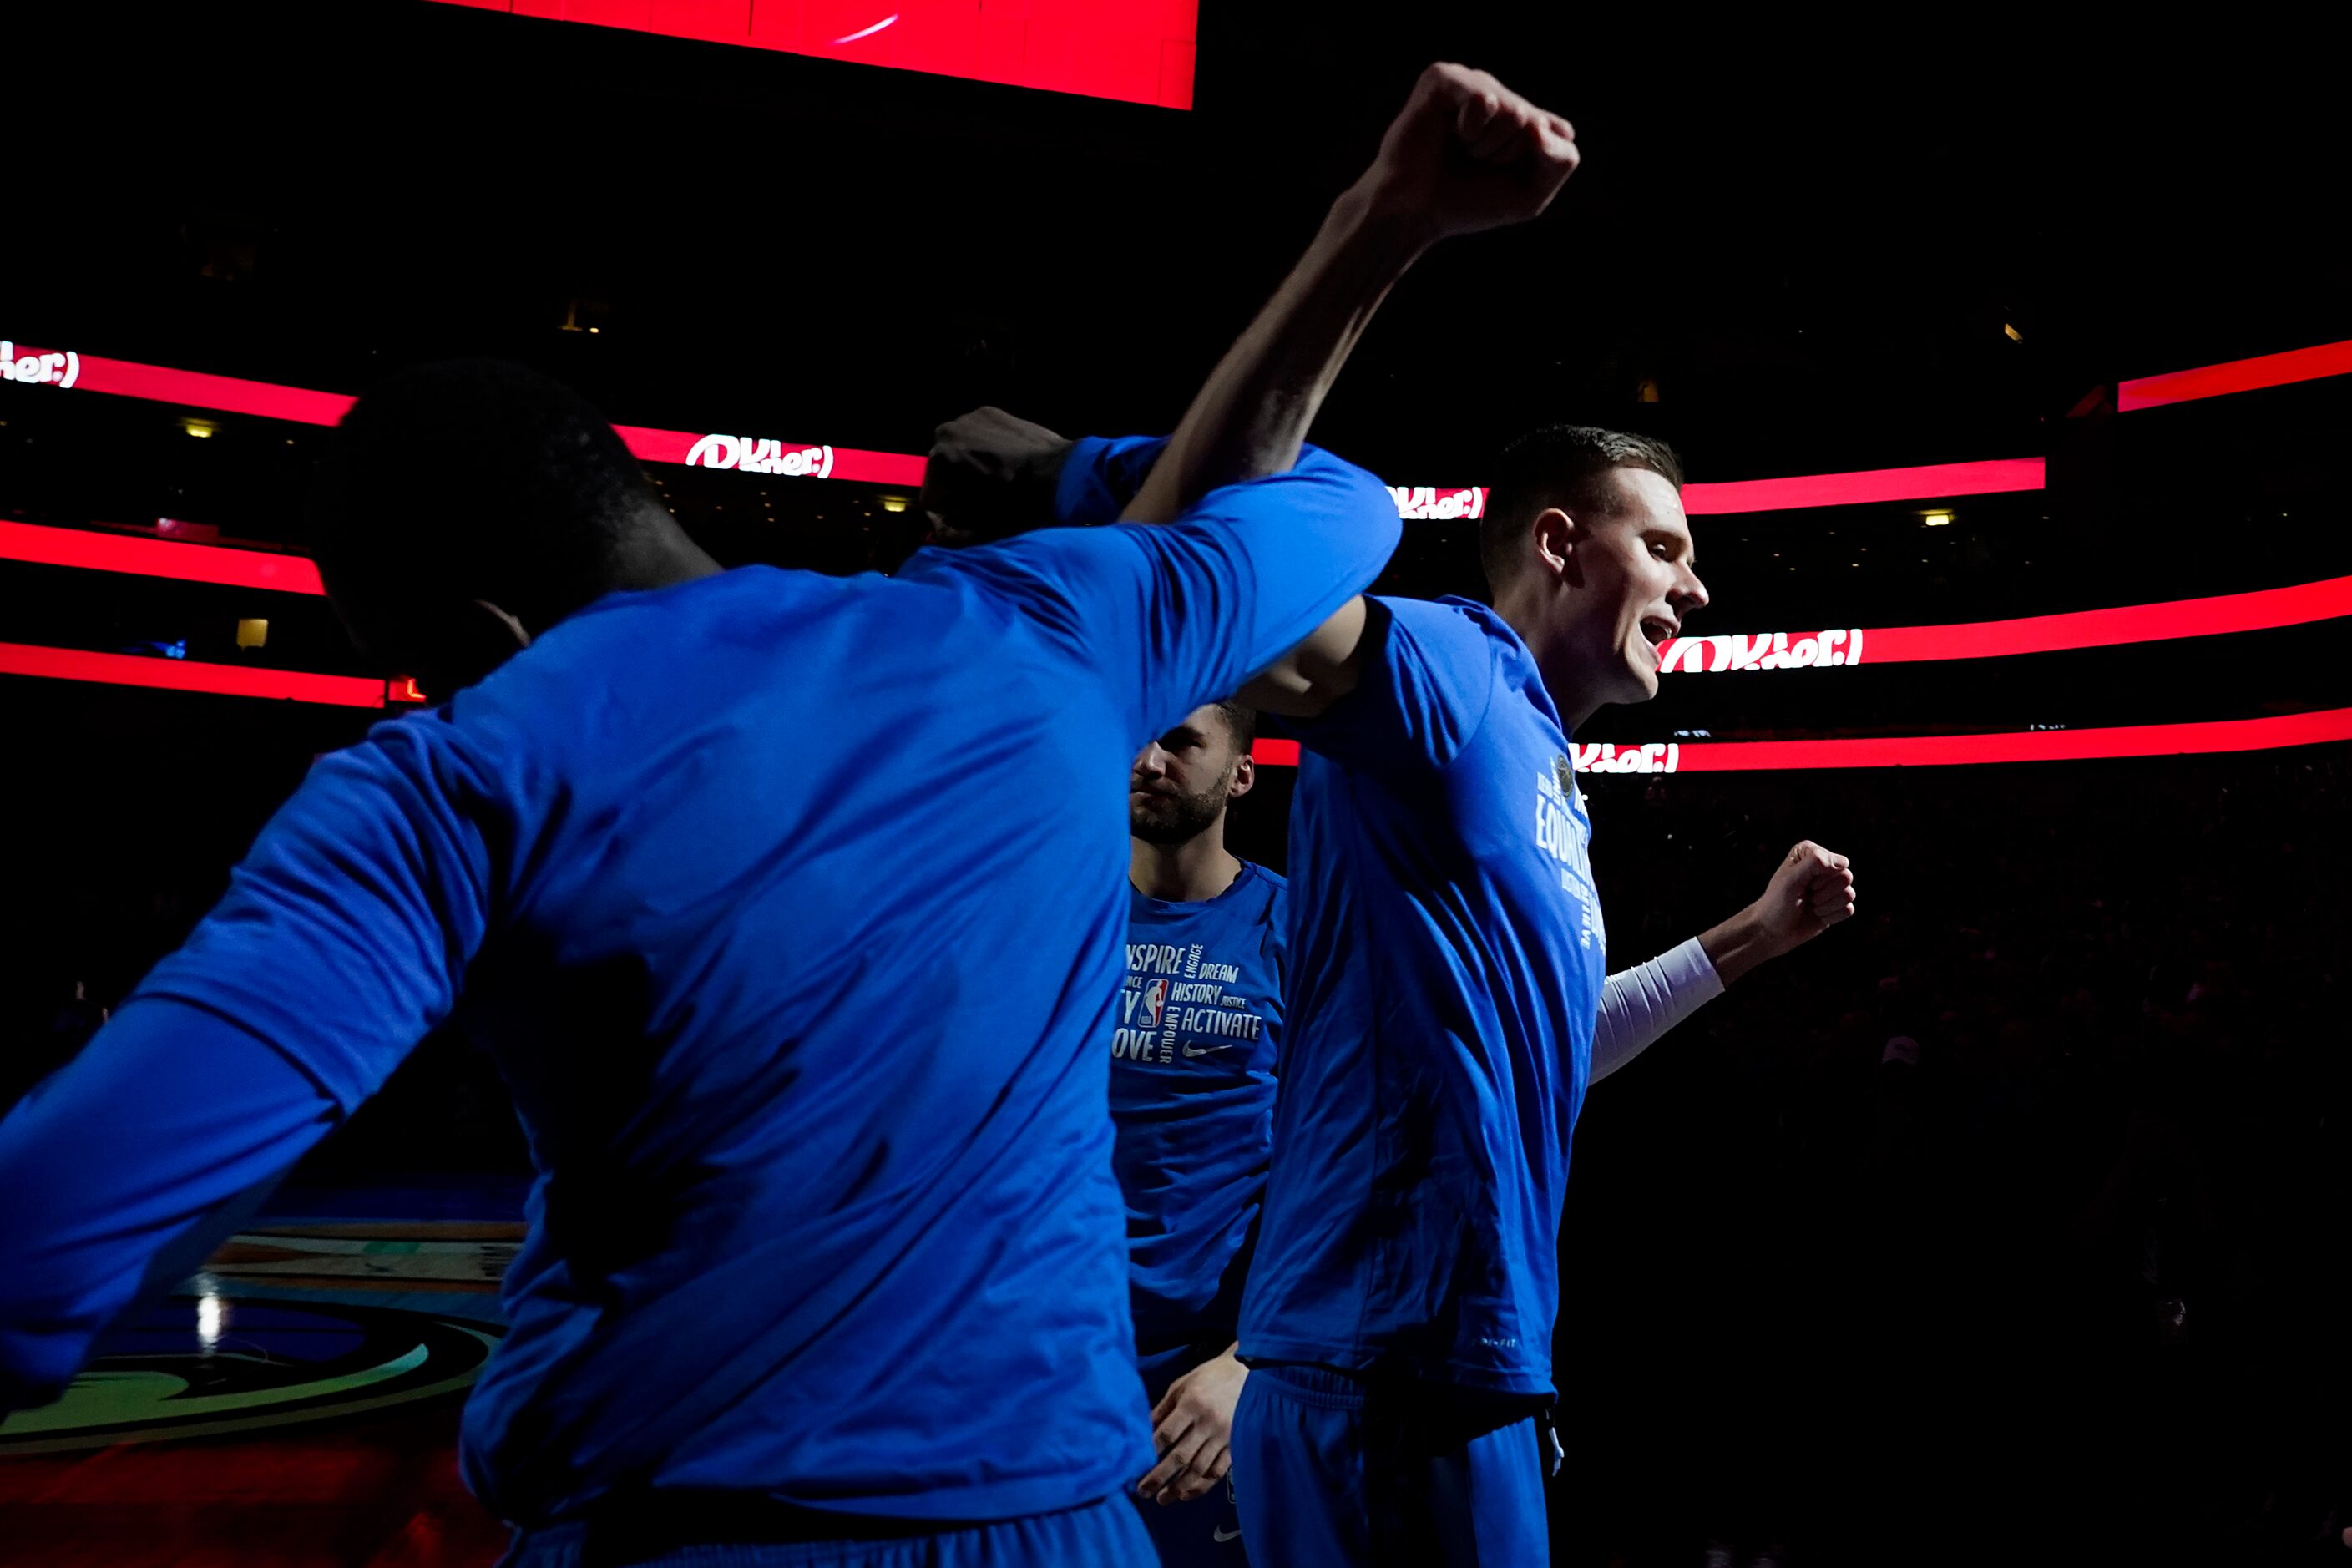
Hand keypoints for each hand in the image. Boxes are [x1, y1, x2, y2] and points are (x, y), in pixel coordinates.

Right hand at [920, 406, 1074, 544]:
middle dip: (954, 487)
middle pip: (941, 470)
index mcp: (939, 461)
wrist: (1061, 473)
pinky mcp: (988, 411)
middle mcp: (946, 433)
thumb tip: (940, 531)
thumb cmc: (1020, 505)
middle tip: (979, 502)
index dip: (944, 515)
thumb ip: (951, 534)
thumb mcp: (982, 528)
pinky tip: (1003, 461)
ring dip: (967, 466)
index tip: (960, 523)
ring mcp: (968, 418)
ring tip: (993, 481)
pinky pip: (976, 436)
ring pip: (958, 450)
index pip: (929, 496)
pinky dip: (984, 448)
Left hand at [1136, 1347, 1246, 1505]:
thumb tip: (1144, 1430)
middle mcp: (1208, 1423)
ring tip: (1163, 1498)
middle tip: (1144, 1491)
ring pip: (1199, 1469)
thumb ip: (1164, 1408)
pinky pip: (1218, 1471)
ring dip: (1179, 1487)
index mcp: (1192, 1404)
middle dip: (1159, 1477)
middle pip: (1180, 1457)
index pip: (1167, 1434)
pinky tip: (1187, 1493)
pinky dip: (1202, 1485)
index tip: (1136, 1466)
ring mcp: (1224, 1436)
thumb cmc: (1212, 1377)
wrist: (1252, 1375)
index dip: (1150, 1452)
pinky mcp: (1235, 1446)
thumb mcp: (1183, 1384)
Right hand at [1356, 63, 1579, 245]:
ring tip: (1460, 151)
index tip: (1501, 178)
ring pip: (1512, 111)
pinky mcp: (1443, 77)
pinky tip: (1448, 133)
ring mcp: (1471, 82)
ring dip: (1486, 147)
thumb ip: (1561, 161)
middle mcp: (1499, 95)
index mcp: (1521, 117)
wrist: (1414, 213)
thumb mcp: (1531, 194)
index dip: (1535, 165)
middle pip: (1535, 123)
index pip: (1560, 133)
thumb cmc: (1468, 203)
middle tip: (1474, 164)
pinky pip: (1482, 100)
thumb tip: (1540, 125)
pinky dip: (1469, 129)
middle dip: (1507, 156)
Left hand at [1749, 841, 1856, 956]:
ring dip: (1826, 905)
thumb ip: (1815, 863)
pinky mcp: (1837, 904)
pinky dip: (1831, 916)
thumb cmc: (1777, 902)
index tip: (1803, 883)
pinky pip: (1848, 909)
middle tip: (1806, 896)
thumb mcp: (1791, 879)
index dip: (1822, 877)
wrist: (1773, 930)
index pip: (1837, 862)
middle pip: (1846, 877)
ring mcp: (1832, 886)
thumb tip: (1844, 862)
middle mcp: (1824, 866)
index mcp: (1810, 852)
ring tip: (1810, 905)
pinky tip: (1817, 915)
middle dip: (1824, 892)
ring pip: (1849, 894)